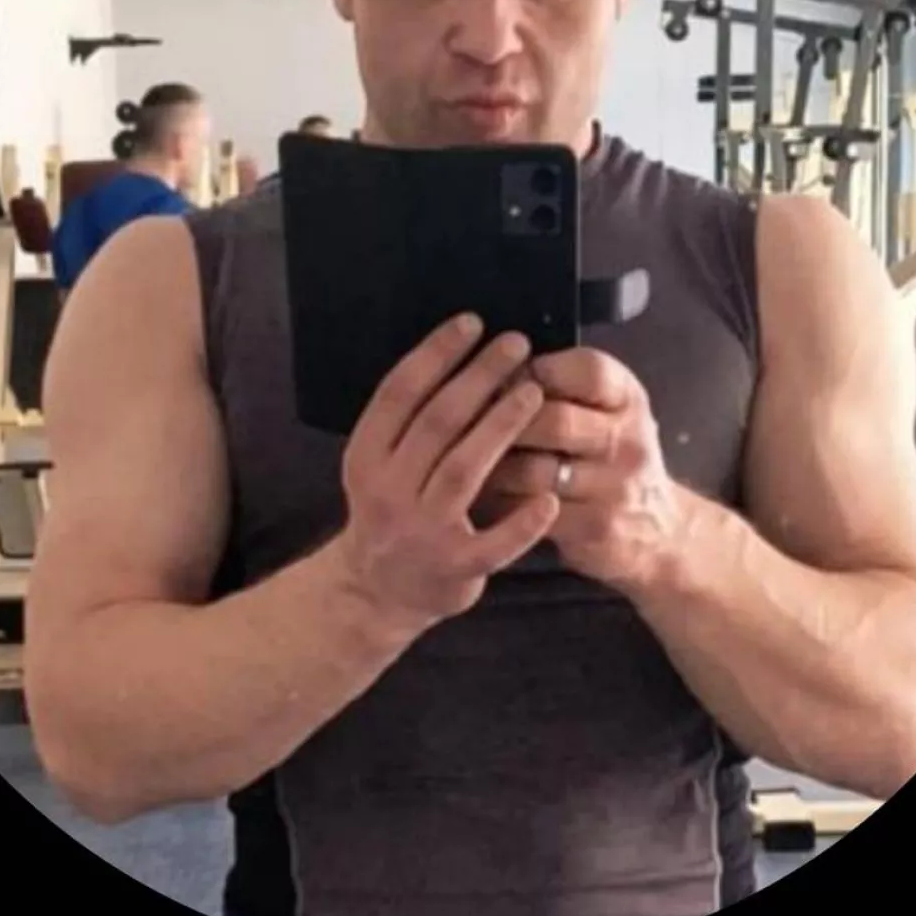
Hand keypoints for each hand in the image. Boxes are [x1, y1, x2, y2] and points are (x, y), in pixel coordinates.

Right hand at [330, 314, 561, 634]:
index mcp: (366, 457)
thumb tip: (459, 353)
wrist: (376, 592)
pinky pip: (493, 543)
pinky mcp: (453, 568)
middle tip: (515, 344)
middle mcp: (387, 490)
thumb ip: (411, 421)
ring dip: (501, 426)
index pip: (399, 393)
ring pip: (464, 469)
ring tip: (534, 391)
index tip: (472, 322)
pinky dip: (521, 522)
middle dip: (479, 377)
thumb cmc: (391, 511)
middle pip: (437, 423)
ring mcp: (420, 530)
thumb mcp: (379, 464)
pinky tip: (549, 498)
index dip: (436, 353)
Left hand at [479, 347, 681, 592]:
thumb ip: (559, 388)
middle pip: (554, 420)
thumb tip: (488, 371)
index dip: (537, 370)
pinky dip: (498, 501)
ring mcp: (615, 486)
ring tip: (458, 458)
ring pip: (536, 469)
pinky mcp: (596, 527)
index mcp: (626, 397)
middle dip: (501, 419)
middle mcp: (628, 438)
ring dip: (491, 464)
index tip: (503, 376)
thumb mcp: (603, 411)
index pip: (586, 370)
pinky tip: (476, 494)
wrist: (657, 529)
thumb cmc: (609, 455)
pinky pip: (533, 510)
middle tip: (463, 421)